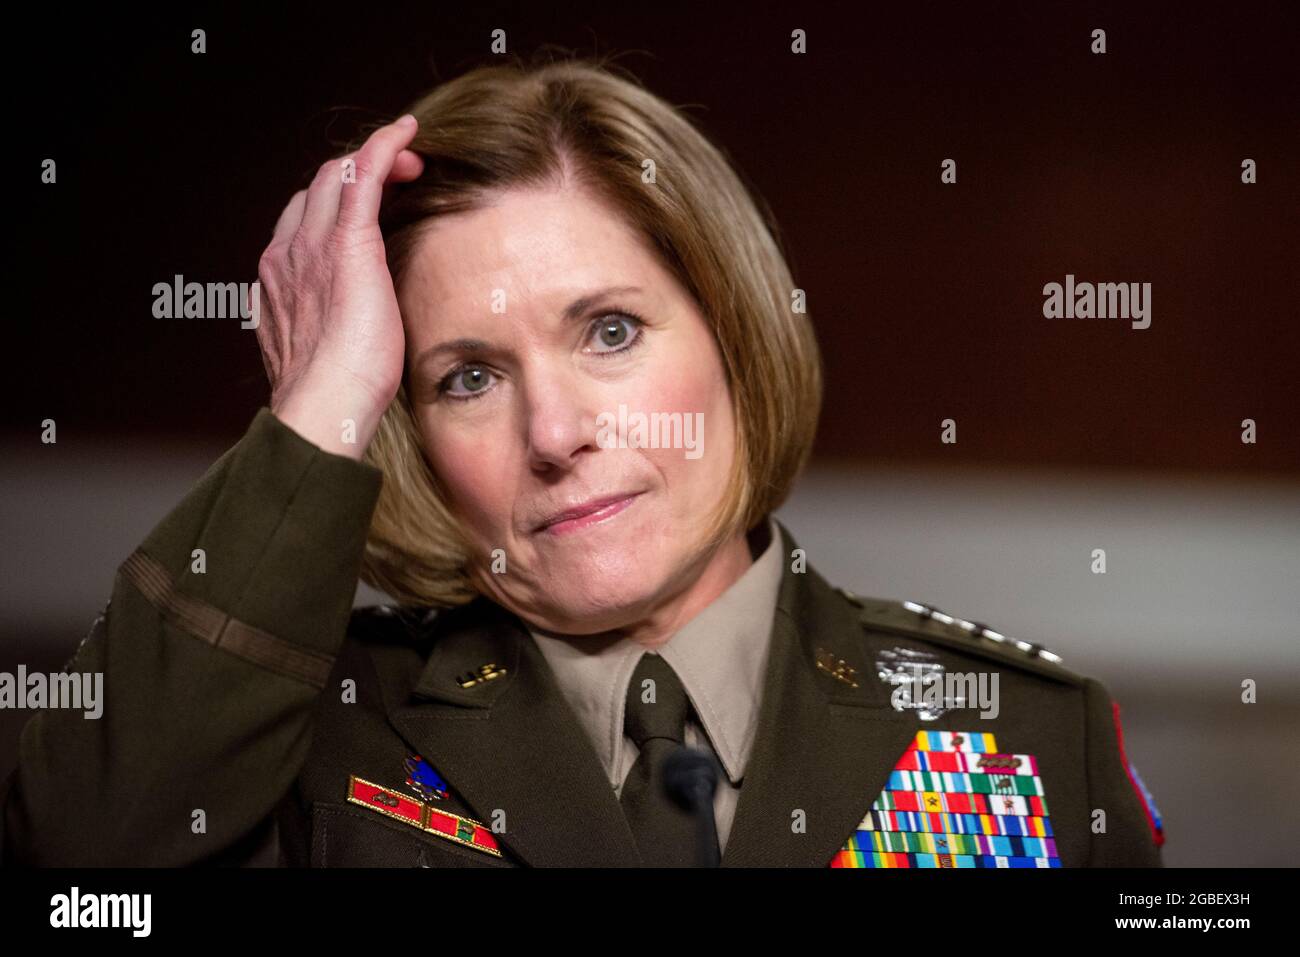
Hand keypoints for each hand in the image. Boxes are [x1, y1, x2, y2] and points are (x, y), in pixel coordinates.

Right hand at [253, 114, 423, 458]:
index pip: (305, 220)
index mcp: (280, 280)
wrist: (325, 405)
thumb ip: (336, 326)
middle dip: (358, 174)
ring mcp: (310, 245)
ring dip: (375, 160)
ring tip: (411, 161)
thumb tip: (364, 329)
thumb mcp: (329, 352)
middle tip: (403, 178)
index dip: (340, 204)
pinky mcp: (346, 243)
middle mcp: (287, 254)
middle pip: (318, 190)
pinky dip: (383, 148)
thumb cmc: (337, 396)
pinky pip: (362, 175)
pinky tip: (406, 134)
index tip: (376, 207)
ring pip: (337, 176)